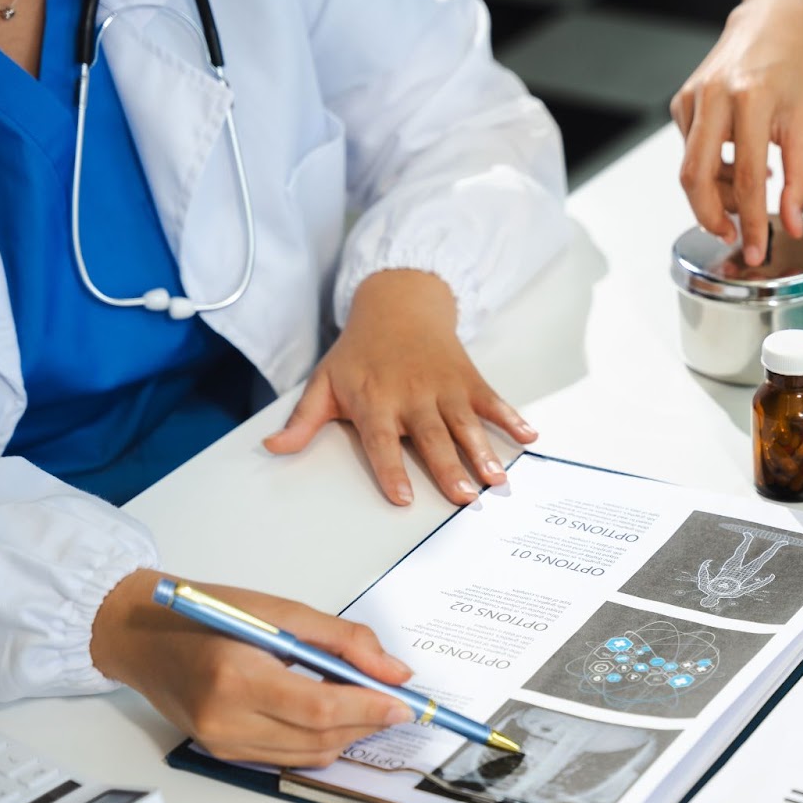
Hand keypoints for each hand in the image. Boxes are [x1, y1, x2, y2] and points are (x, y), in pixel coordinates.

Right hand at [90, 570, 415, 766]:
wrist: (142, 635)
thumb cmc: (206, 614)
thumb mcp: (281, 611)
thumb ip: (343, 640)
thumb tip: (394, 672)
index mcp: (236, 677)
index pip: (319, 708)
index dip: (369, 708)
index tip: (406, 702)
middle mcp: (224, 718)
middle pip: (318, 737)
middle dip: (369, 722)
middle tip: (400, 703)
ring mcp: (221, 742)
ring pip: (308, 754)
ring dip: (350, 734)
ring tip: (373, 706)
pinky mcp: (222, 752)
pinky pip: (288, 756)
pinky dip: (320, 740)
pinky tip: (336, 716)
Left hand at [263, 269, 535, 505]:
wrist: (397, 304)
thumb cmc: (360, 352)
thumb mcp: (325, 382)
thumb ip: (304, 421)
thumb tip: (273, 448)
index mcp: (375, 401)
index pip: (382, 441)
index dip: (392, 469)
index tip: (403, 499)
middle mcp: (412, 395)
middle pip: (431, 438)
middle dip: (449, 468)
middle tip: (465, 498)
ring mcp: (444, 387)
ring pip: (465, 424)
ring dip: (483, 451)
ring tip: (497, 479)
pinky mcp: (468, 379)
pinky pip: (493, 401)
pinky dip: (512, 417)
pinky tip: (529, 437)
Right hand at [671, 0, 802, 264]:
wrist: (770, 27)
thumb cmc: (791, 71)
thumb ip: (800, 179)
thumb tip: (791, 223)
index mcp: (751, 98)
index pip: (747, 177)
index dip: (751, 220)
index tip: (754, 248)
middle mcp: (714, 96)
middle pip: (696, 177)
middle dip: (712, 217)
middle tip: (733, 235)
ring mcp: (692, 98)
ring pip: (691, 169)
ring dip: (718, 194)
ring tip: (748, 190)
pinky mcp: (681, 103)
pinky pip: (690, 154)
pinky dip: (713, 171)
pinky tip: (737, 164)